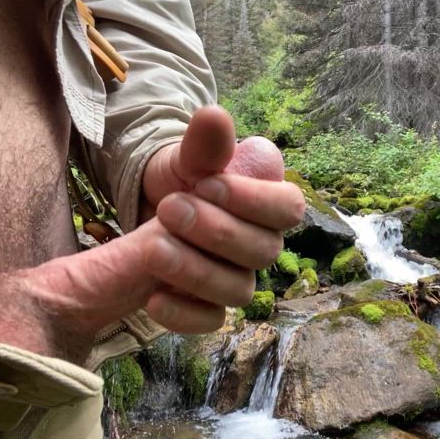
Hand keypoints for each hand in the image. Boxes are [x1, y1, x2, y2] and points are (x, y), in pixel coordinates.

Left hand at [139, 105, 304, 329]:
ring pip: (238, 290)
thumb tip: (214, 116)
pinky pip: (211, 322)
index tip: (206, 184)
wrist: (156, 207)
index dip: (252, 201)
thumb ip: (204, 144)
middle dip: (215, 232)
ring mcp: (240, 279)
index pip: (288, 209)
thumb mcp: (188, 158)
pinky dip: (183, 313)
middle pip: (262, 252)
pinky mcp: (212, 306)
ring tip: (151, 247)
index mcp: (270, 205)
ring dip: (196, 271)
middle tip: (169, 207)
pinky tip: (152, 297)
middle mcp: (263, 245)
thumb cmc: (186, 179)